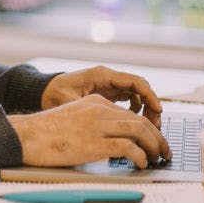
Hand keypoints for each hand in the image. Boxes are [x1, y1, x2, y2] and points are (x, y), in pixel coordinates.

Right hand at [9, 94, 171, 169]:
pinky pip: (128, 147)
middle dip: (158, 139)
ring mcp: (97, 125)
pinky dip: (140, 157)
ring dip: (154, 147)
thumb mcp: (73, 121)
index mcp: (95, 102)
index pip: (130, 115)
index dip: (148, 131)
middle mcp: (99, 110)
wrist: (26, 135)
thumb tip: (115, 146)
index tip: (155, 144)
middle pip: (139, 122)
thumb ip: (94, 126)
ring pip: (139, 131)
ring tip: (157, 160)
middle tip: (165, 153)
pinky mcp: (94, 142)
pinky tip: (140, 165)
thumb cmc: (45, 134)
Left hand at [41, 64, 162, 126]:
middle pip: (140, 88)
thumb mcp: (70, 102)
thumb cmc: (54, 95)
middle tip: (156, 125)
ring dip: (145, 108)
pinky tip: (133, 123)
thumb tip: (108, 123)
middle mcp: (108, 78)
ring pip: (137, 94)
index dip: (150, 96)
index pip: (135, 82)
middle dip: (151, 105)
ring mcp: (109, 85)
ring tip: (148, 127)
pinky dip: (136, 109)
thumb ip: (88, 109)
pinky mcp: (107, 93)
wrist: (44, 91)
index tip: (159, 111)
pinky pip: (129, 99)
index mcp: (102, 75)